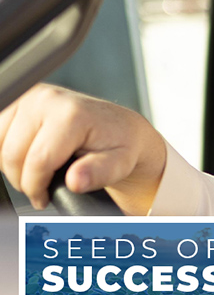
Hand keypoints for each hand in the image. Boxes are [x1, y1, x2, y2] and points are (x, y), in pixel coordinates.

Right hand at [0, 84, 166, 214]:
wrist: (120, 127)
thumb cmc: (120, 145)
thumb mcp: (120, 164)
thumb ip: (98, 173)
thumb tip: (75, 181)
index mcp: (71, 114)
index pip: (36, 161)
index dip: (36, 187)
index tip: (43, 198)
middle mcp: (48, 99)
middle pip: (11, 154)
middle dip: (23, 179)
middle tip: (40, 188)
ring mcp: (31, 96)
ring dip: (11, 164)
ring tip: (37, 171)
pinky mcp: (21, 99)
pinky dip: (5, 150)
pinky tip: (27, 156)